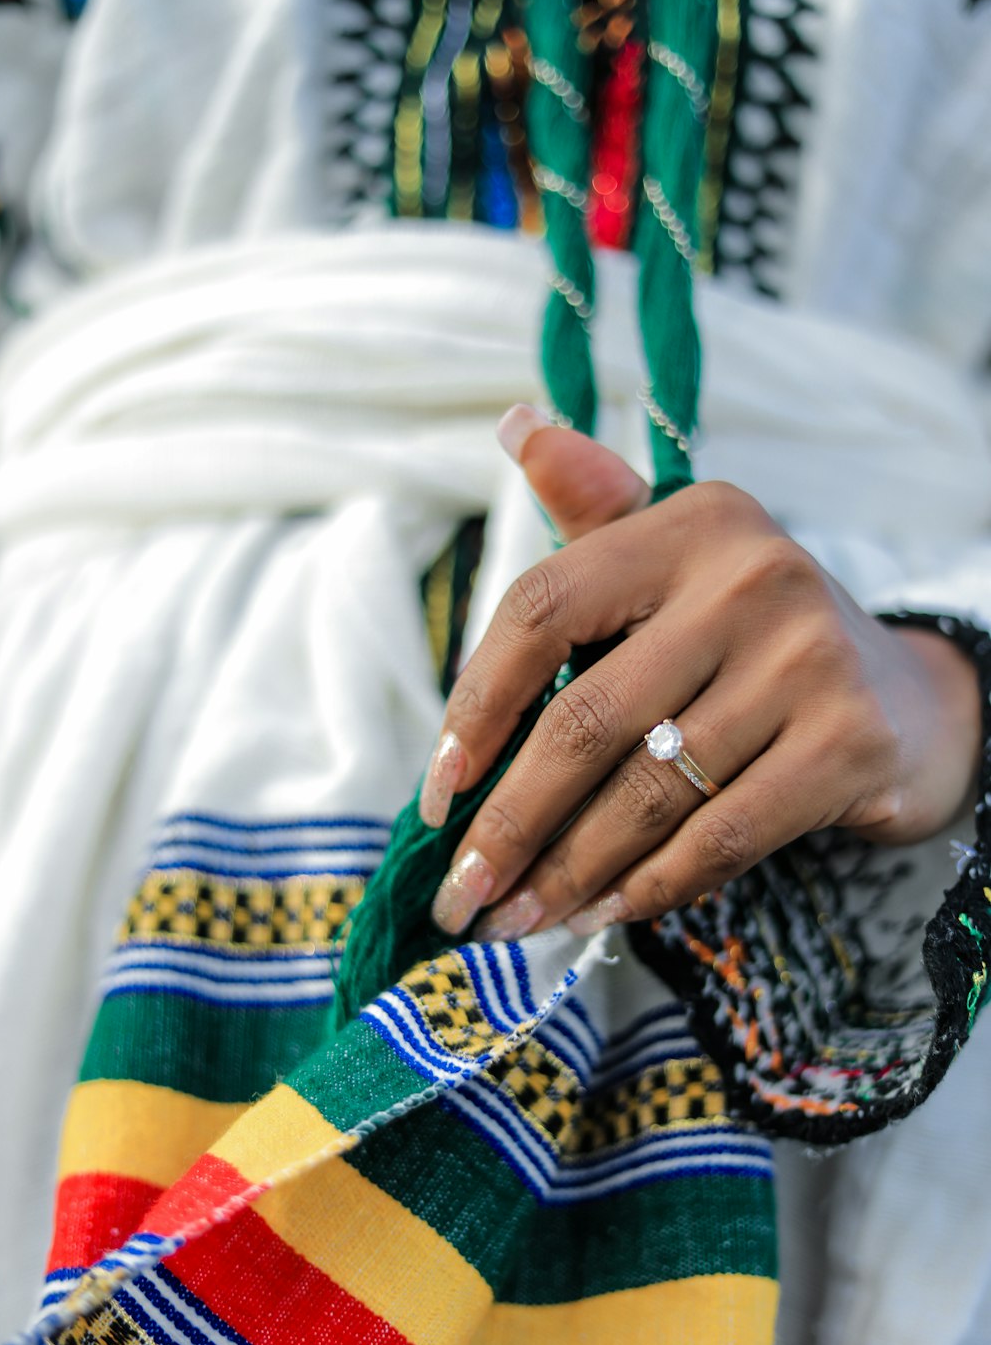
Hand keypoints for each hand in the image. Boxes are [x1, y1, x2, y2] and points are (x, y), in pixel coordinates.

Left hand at [420, 408, 982, 939]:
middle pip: (584, 719)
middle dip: (508, 824)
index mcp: (688, 523)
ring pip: (644, 792)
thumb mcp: (681, 561)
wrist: (907, 699)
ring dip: (566, 873)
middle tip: (463, 895)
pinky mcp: (847, 744)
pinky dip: (648, 886)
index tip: (437, 793)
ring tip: (517, 919)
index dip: (476, 706)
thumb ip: (597, 510)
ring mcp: (805, 661)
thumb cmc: (752, 638)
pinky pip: (717, 837)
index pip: (542, 607)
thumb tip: (515, 425)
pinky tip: (600, 913)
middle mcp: (749, 577)